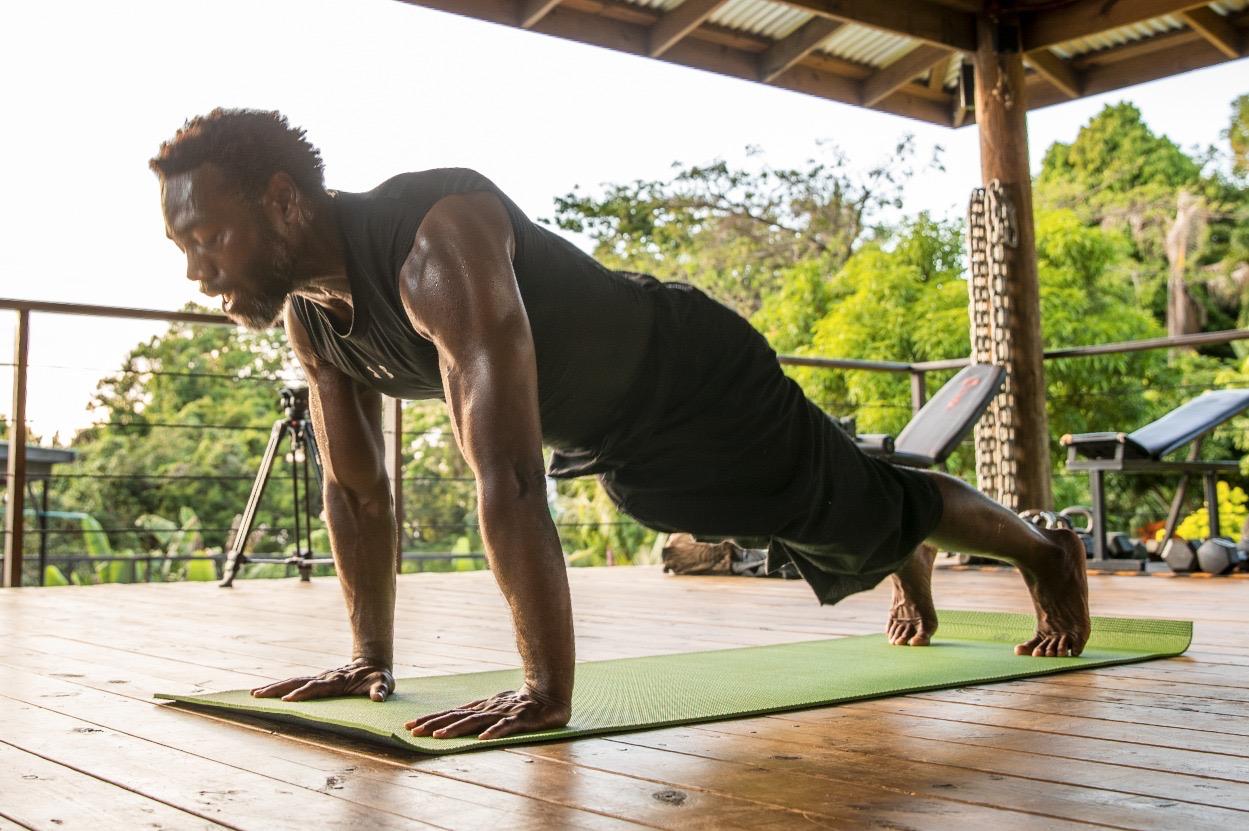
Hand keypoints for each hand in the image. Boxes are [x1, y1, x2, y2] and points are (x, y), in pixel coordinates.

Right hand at [250, 659, 394, 701]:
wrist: (373, 662)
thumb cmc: (378, 677)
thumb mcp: (385, 683)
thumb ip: (381, 690)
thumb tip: (378, 697)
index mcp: (338, 681)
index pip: (317, 687)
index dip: (303, 693)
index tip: (288, 700)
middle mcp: (324, 678)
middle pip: (298, 682)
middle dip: (278, 689)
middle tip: (258, 695)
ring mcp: (319, 678)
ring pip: (293, 681)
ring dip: (274, 687)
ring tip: (254, 693)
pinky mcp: (316, 681)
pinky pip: (295, 683)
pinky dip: (280, 687)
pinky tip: (266, 692)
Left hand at [404, 687, 570, 739]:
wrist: (549, 694)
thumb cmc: (520, 703)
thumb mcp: (496, 708)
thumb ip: (478, 715)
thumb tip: (456, 720)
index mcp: (480, 708)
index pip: (451, 713)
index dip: (431, 719)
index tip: (410, 726)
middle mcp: (487, 709)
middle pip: (456, 717)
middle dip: (433, 724)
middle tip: (412, 731)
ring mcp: (502, 713)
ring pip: (475, 722)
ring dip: (456, 729)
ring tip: (437, 736)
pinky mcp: (519, 720)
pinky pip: (505, 727)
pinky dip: (494, 732)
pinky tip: (483, 739)